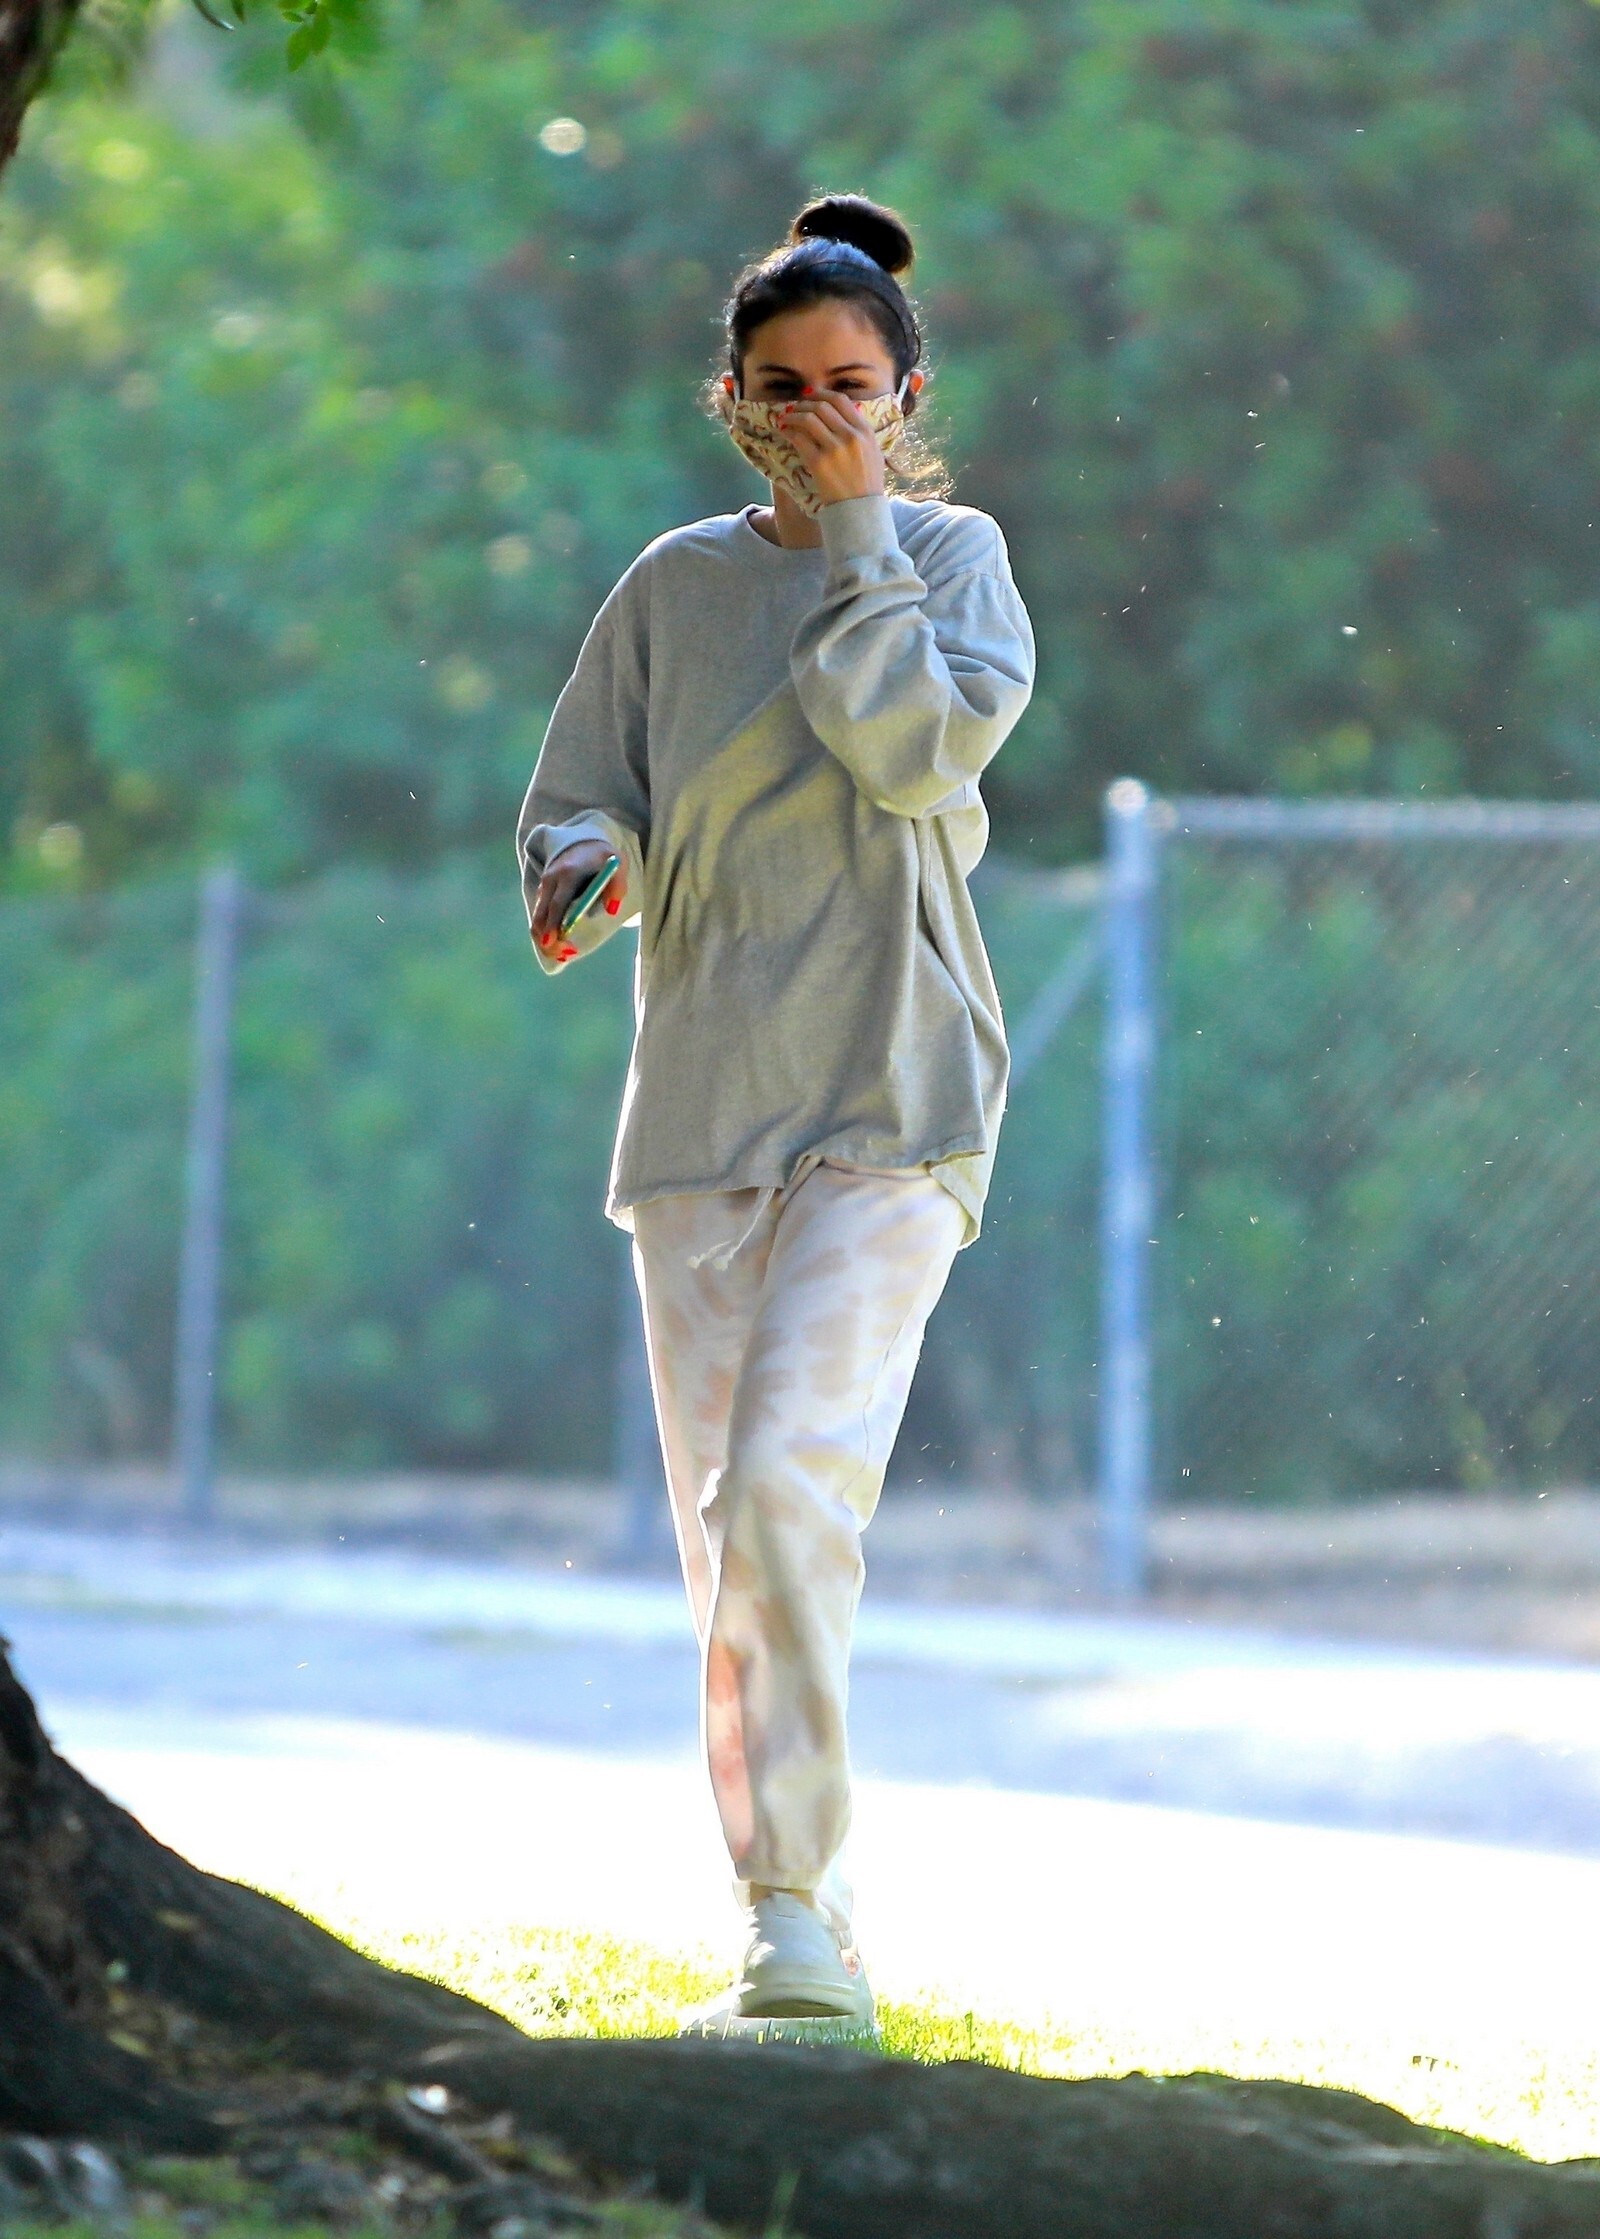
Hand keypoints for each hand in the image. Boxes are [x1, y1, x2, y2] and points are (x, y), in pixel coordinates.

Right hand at [531, 838, 623, 959]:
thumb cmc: (603, 857)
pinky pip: (540, 912)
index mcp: (568, 873)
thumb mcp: (616, 866)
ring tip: (558, 953)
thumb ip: (617, 887)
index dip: (553, 924)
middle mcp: (551, 879)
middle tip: (557, 954)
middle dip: (545, 936)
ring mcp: (545, 884)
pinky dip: (544, 929)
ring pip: (538, 915)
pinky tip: (553, 943)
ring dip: (543, 936)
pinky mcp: (544, 890)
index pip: (557, 903)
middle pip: (542, 912)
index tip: (551, 942)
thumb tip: (612, 910)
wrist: (585, 842)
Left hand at [779, 390, 885, 506]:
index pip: (840, 400)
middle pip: (822, 406)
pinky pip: (800, 439)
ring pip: (808, 418)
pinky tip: (785, 432)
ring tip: (786, 418)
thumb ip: (861, 430)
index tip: (810, 396)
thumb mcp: (874, 451)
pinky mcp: (819, 463)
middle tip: (794, 408)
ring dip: (793, 415)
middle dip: (804, 404)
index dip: (822, 394)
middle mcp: (850, 436)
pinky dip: (790, 432)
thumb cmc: (867, 482)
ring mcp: (834, 449)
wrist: (860, 509)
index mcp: (865, 431)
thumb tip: (847, 409)